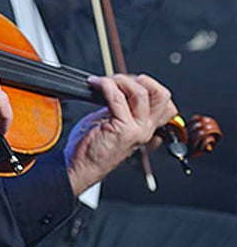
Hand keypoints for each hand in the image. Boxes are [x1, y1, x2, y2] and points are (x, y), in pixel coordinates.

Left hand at [64, 74, 177, 195]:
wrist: (81, 166)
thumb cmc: (92, 146)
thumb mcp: (111, 121)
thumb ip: (121, 105)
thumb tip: (118, 86)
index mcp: (145, 125)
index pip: (164, 100)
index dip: (148, 84)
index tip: (127, 80)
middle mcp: (145, 128)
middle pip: (161, 94)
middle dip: (139, 79)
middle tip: (118, 80)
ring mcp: (137, 129)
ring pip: (141, 93)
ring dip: (120, 80)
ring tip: (104, 82)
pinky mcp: (123, 130)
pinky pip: (117, 98)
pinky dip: (105, 86)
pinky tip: (96, 85)